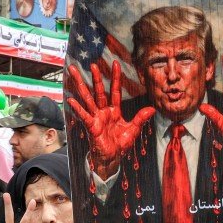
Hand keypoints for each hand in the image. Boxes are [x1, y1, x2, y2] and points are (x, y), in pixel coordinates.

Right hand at [67, 61, 154, 178]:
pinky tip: (71, 100)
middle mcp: (103, 111)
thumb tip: (152, 109)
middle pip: (98, 91)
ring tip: (74, 73)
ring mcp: (96, 118)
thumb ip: (140, 119)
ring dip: (81, 86)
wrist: (112, 158)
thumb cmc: (120, 145)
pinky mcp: (91, 126)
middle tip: (92, 64)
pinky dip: (78, 108)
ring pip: (87, 99)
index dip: (115, 78)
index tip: (115, 64)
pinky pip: (84, 116)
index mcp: (114, 111)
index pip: (114, 91)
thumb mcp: (133, 130)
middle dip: (96, 78)